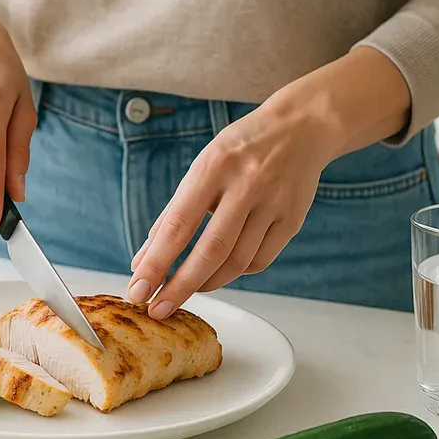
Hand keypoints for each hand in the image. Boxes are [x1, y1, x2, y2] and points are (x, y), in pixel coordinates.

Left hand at [128, 47, 411, 318]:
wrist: (300, 128)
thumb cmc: (240, 149)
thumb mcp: (201, 168)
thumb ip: (173, 215)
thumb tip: (143, 260)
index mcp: (213, 168)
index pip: (178, 226)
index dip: (156, 263)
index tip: (138, 289)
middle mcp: (245, 185)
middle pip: (210, 251)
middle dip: (179, 287)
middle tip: (158, 310)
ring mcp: (273, 203)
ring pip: (237, 262)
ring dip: (206, 284)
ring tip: (186, 291)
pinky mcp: (293, 219)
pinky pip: (259, 261)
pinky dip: (234, 273)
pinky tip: (220, 272)